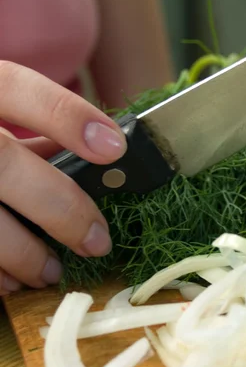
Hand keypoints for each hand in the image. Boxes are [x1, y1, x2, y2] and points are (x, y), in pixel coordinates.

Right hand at [0, 61, 126, 294]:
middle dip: (61, 210)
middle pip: (4, 165)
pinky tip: (11, 280)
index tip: (114, 147)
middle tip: (97, 242)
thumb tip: (96, 165)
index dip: (66, 115)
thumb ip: (30, 140)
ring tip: (51, 271)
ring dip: (25, 255)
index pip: (15, 86)